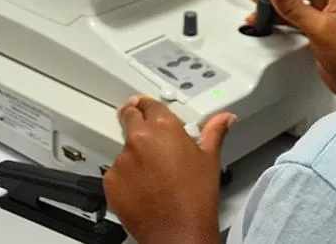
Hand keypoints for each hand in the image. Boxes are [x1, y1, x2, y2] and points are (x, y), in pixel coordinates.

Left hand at [103, 96, 234, 243]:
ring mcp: (122, 160)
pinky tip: (143, 188)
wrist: (178, 232)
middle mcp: (139, 139)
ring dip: (133, 154)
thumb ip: (214, 132)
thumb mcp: (209, 159)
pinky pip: (116, 171)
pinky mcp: (111, 180)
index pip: (149, 104)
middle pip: (129, 117)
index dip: (149, 106)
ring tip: (152, 173)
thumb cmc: (195, 199)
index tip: (148, 108)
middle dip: (135, 120)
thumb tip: (225, 119)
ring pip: (123, 148)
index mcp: (164, 127)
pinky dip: (126, 176)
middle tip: (146, 134)